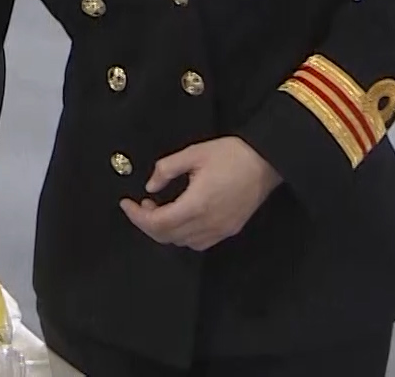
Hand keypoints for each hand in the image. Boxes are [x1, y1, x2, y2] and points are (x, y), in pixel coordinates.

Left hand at [121, 136, 281, 251]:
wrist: (268, 161)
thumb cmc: (233, 154)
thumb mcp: (193, 153)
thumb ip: (166, 169)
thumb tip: (150, 185)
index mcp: (197, 204)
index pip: (157, 222)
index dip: (137, 216)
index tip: (126, 204)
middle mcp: (208, 223)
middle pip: (167, 236)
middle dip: (147, 223)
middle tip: (141, 205)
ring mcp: (221, 230)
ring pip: (182, 242)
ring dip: (165, 230)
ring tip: (160, 208)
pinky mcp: (230, 229)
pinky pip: (199, 242)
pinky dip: (183, 234)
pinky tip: (180, 217)